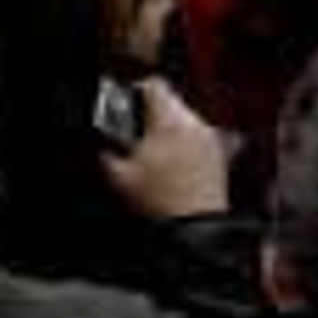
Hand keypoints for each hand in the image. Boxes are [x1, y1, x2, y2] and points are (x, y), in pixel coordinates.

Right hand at [102, 78, 228, 220]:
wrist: (196, 233)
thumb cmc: (159, 202)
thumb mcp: (117, 175)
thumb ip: (104, 149)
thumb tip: (99, 136)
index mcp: (169, 120)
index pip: (154, 84)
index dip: (135, 91)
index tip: (125, 106)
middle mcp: (194, 124)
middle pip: (170, 102)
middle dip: (150, 115)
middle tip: (134, 136)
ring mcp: (210, 140)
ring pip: (184, 120)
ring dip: (168, 130)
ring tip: (153, 156)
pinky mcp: (218, 157)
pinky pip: (197, 138)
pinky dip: (184, 146)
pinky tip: (172, 168)